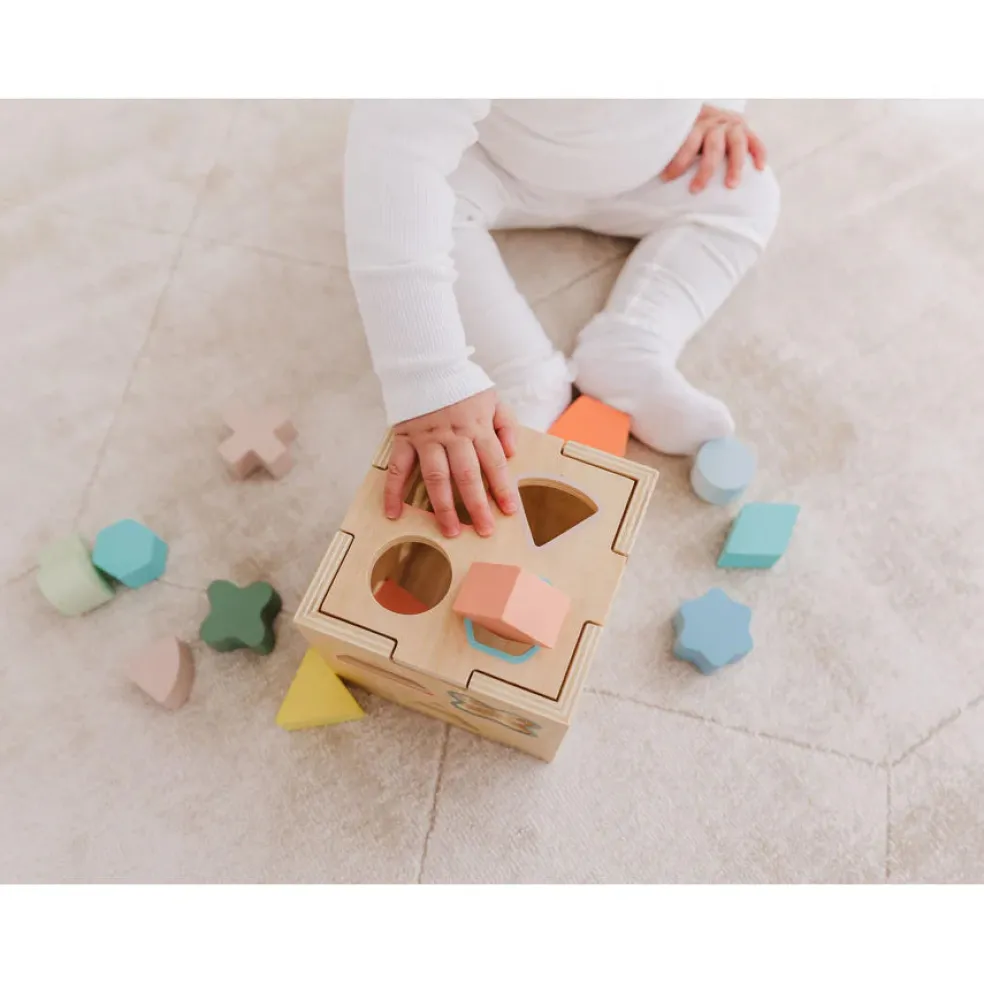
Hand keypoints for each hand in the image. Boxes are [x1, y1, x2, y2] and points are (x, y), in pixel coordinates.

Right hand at [384, 389, 518, 537]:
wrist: (426, 362)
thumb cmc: (461, 384)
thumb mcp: (493, 398)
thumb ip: (506, 425)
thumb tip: (512, 453)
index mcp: (477, 426)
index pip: (494, 462)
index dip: (503, 487)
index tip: (509, 511)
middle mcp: (453, 435)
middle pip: (467, 475)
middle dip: (476, 505)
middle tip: (483, 530)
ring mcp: (427, 439)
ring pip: (435, 477)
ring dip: (442, 507)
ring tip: (450, 531)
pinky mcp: (404, 438)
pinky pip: (398, 468)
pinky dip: (393, 492)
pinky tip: (394, 513)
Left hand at [660, 104, 766, 193]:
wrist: (711, 112)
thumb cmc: (689, 134)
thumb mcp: (678, 133)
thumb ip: (670, 146)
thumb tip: (648, 169)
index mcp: (696, 122)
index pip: (688, 141)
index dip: (678, 160)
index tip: (666, 179)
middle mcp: (716, 122)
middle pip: (713, 146)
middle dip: (705, 170)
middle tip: (696, 191)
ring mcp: (733, 125)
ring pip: (737, 144)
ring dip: (735, 165)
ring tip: (731, 186)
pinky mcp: (747, 129)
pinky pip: (756, 142)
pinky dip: (759, 154)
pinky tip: (760, 169)